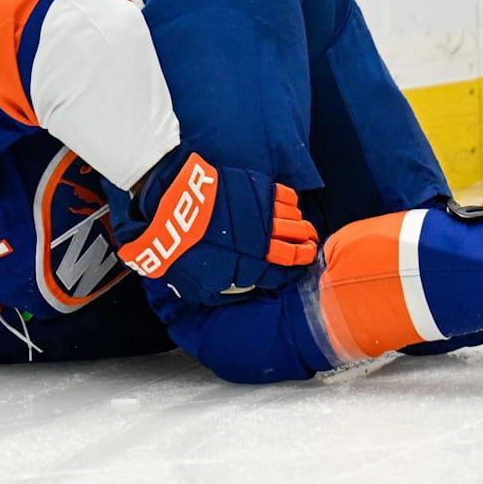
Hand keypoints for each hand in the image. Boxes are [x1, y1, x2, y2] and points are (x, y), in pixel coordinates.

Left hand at [114, 147, 318, 304]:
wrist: (172, 206)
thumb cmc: (181, 248)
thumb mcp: (196, 286)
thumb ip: (219, 293)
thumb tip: (230, 296)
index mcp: (251, 265)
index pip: (282, 272)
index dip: (293, 272)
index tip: (299, 270)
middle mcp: (264, 240)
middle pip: (296, 246)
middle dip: (306, 249)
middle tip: (310, 248)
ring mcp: (262, 212)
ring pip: (294, 221)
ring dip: (301, 227)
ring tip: (304, 229)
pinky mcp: (257, 188)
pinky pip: (285, 196)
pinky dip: (292, 203)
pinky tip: (291, 206)